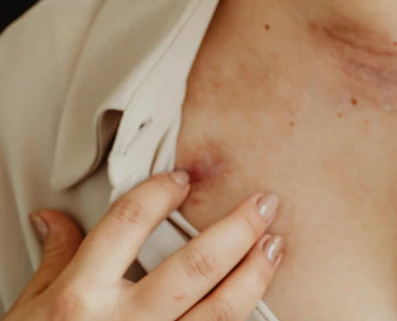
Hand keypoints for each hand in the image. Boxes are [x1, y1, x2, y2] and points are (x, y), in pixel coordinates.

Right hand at [5, 170, 283, 319]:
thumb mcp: (31, 308)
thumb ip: (56, 258)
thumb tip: (53, 218)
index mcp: (82, 296)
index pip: (128, 224)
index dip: (159, 193)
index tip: (183, 178)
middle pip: (194, 268)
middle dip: (237, 230)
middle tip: (264, 203)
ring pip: (218, 313)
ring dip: (254, 276)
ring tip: (275, 246)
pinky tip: (257, 301)